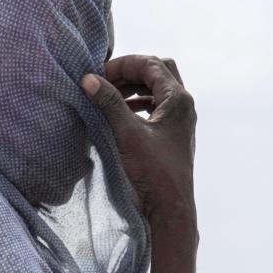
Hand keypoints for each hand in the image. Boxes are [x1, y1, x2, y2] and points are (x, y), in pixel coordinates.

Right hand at [82, 55, 196, 225]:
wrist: (170, 208)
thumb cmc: (153, 172)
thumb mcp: (126, 134)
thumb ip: (109, 103)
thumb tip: (89, 79)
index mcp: (178, 99)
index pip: (151, 65)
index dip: (124, 65)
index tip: (100, 74)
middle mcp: (183, 105)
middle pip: (158, 71)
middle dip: (131, 72)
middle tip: (106, 81)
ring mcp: (180, 120)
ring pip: (158, 89)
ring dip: (134, 88)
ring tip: (110, 96)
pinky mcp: (174, 134)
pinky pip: (157, 107)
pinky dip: (139, 104)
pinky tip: (121, 115)